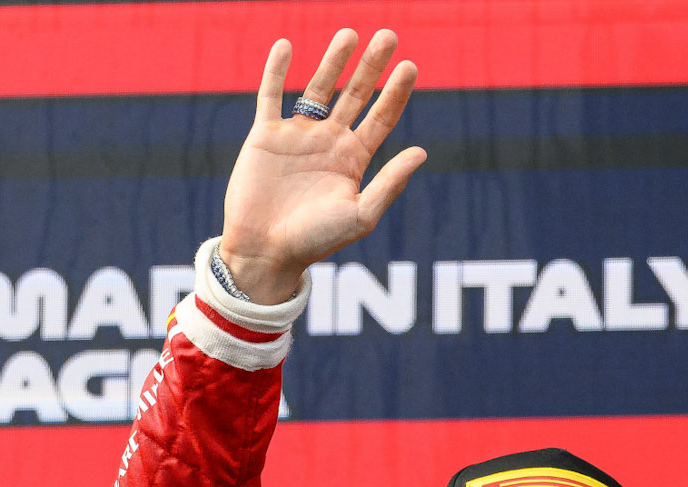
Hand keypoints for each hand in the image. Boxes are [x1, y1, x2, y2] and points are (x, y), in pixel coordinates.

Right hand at [218, 27, 426, 302]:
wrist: (266, 252)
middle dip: (372, 67)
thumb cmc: (315, 242)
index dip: (396, 93)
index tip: (410, 66)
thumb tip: (422, 151)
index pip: (381, 118)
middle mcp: (328, 144)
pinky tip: (285, 45)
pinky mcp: (265, 136)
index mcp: (353, 162)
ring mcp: (297, 137)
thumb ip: (389, 184)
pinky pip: (270, 95)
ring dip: (334, 61)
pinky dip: (276, 70)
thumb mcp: (360, 216)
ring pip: (318, 88)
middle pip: (355, 95)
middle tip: (389, 36)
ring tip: (350, 33)